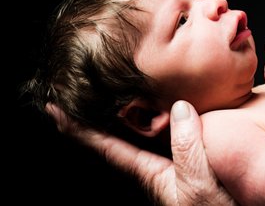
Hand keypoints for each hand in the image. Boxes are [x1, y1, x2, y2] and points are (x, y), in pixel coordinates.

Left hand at [46, 100, 236, 205]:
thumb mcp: (200, 186)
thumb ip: (188, 148)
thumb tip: (179, 108)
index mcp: (149, 172)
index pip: (105, 146)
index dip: (78, 129)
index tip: (54, 109)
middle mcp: (154, 164)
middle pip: (116, 135)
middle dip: (94, 114)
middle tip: (77, 88)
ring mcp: (169, 159)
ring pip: (139, 130)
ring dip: (121, 110)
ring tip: (109, 87)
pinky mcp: (186, 154)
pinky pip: (163, 129)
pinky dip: (152, 112)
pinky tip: (158, 101)